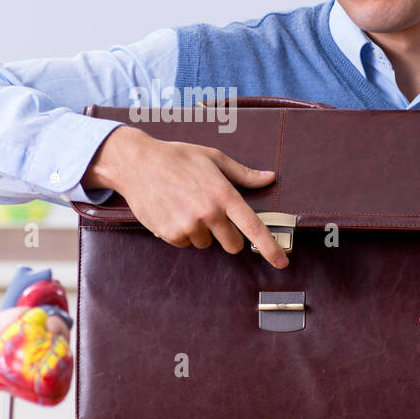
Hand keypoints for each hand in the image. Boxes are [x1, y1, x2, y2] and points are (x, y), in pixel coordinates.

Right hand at [82, 125, 287, 267]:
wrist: (137, 163)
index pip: (253, 227)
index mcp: (223, 194)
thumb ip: (243, 173)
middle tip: (213, 215)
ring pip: (206, 243)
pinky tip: (172, 211)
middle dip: (228, 236)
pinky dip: (182, 232)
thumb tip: (269, 178)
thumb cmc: (177, 157)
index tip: (282, 261)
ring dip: (201, 232)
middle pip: (232, 244)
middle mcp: (208, 214)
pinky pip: (185, 243)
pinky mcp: (170, 235)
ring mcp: (188, 227)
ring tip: (185, 206)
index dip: (270, 247)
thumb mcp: (213, 158)